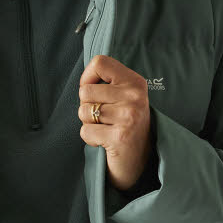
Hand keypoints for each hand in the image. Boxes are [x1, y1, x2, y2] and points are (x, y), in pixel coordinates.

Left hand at [77, 54, 153, 192]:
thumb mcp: (124, 97)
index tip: (94, 91)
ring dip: (88, 123)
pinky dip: (90, 138)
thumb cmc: (125, 125)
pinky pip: (85, 131)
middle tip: (104, 117)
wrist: (139, 159)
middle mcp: (135, 96)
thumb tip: (84, 78)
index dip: (88, 77)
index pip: (100, 62)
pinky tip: (106, 140)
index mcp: (135, 82)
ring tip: (106, 128)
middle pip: (85, 91)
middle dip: (87, 106)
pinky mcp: (120, 136)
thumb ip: (108, 83)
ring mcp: (129, 116)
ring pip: (83, 111)